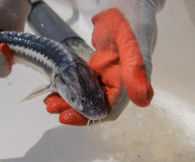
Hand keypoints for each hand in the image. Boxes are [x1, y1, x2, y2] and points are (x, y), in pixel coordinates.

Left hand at [44, 0, 164, 124]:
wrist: (125, 3)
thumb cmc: (128, 20)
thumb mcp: (130, 43)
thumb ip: (136, 70)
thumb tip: (143, 100)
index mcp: (131, 81)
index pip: (110, 108)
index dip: (88, 116)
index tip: (67, 117)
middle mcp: (121, 82)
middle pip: (95, 104)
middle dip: (73, 109)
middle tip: (52, 108)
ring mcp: (109, 74)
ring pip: (88, 95)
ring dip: (70, 100)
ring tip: (50, 101)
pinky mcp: (100, 67)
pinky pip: (85, 83)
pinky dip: (72, 87)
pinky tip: (57, 88)